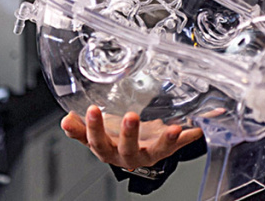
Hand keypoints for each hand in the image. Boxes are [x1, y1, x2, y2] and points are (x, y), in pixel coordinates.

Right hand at [61, 105, 203, 170]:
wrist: (136, 149)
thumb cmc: (115, 138)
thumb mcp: (95, 134)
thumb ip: (78, 128)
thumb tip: (65, 119)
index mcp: (109, 150)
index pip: (97, 142)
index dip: (93, 129)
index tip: (91, 110)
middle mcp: (129, 155)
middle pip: (127, 148)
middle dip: (129, 134)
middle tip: (130, 116)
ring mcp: (150, 153)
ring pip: (158, 151)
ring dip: (166, 140)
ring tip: (174, 129)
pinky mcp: (167, 150)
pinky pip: (181, 145)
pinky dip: (191, 136)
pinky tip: (199, 127)